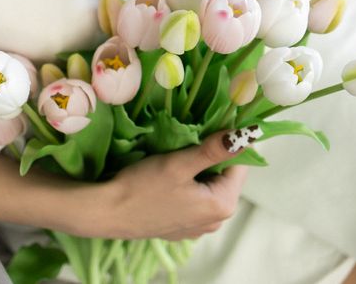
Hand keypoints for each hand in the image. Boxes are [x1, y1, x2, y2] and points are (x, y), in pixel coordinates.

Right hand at [84, 128, 252, 241]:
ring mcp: (198, 228)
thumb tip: (247, 134)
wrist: (107, 213)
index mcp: (222, 205)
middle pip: (224, 177)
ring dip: (198, 171)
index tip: (211, 126)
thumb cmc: (143, 186)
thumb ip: (214, 149)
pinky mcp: (182, 228)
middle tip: (188, 141)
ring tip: (177, 157)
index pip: (240, 165)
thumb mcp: (179, 163)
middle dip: (211, 157)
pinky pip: (195, 201)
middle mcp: (216, 221)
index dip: (228, 143)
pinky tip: (168, 179)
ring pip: (208, 188)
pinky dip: (187, 186)